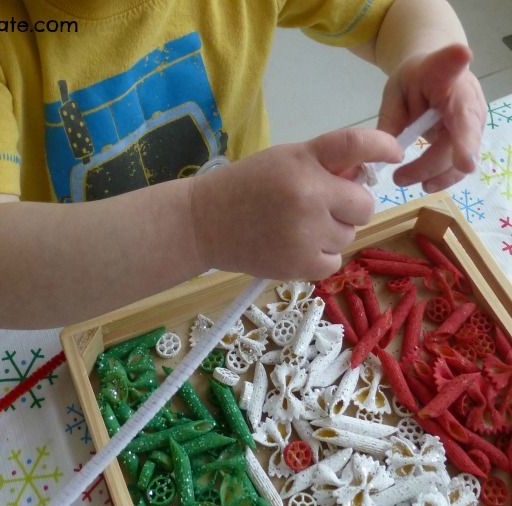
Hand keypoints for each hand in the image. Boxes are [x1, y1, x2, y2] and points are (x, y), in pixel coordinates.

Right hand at [190, 128, 402, 280]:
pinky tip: (294, 247)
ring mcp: (307, 234)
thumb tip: (363, 178)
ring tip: (297, 229)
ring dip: (332, 233)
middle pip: (364, 207)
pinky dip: (320, 256)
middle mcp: (310, 196)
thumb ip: (324, 166)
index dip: (382, 147)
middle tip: (321, 207)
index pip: (355, 145)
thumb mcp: (284, 161)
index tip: (395, 154)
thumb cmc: (245, 187)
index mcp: (303, 161)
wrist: (204, 224)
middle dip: (349, 207)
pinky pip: (334, 261)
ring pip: (349, 236)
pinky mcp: (301, 266)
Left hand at [378, 44, 486, 192]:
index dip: (462, 131)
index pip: (459, 106)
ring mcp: (474, 123)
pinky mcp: (471, 139)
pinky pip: (459, 162)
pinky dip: (441, 177)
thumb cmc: (414, 78)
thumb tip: (385, 154)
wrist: (434, 71)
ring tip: (406, 181)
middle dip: (430, 165)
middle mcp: (471, 103)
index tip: (466, 149)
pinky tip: (425, 183)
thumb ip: (392, 119)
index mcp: (452, 80)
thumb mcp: (396, 91)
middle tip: (398, 178)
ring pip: (461, 158)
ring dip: (437, 176)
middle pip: (458, 142)